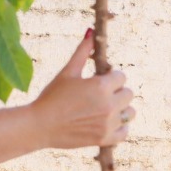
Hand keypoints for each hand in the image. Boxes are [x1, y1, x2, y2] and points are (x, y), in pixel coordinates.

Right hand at [32, 31, 135, 151]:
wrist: (39, 126)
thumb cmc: (51, 96)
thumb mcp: (67, 72)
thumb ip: (82, 52)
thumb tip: (90, 31)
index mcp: (101, 86)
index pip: (121, 77)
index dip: (110, 78)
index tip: (98, 81)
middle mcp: (108, 105)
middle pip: (128, 94)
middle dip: (117, 92)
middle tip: (99, 96)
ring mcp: (108, 123)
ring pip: (130, 113)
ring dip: (121, 109)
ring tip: (104, 109)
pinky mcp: (104, 139)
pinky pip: (125, 132)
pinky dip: (120, 128)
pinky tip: (106, 123)